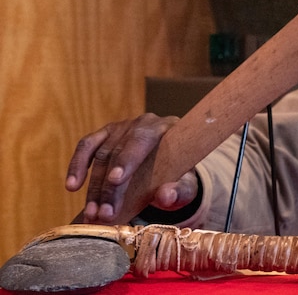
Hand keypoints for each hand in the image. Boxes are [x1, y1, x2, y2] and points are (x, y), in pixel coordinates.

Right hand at [65, 113, 195, 223]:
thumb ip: (180, 191)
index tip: (116, 180)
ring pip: (101, 154)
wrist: (171, 167)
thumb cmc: (179, 175)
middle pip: (119, 152)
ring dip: (93, 187)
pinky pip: (86, 146)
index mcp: (168, 129)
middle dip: (109, 186)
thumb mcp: (186, 185)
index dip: (128, 159)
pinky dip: (77, 166)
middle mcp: (144, 123)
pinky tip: (72, 186)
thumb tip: (166, 196)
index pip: (144, 139)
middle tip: (104, 214)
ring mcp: (122, 127)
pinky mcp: (105, 134)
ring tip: (91, 213)